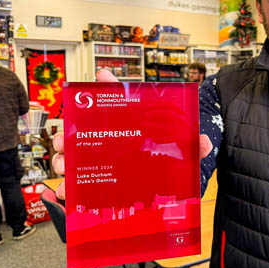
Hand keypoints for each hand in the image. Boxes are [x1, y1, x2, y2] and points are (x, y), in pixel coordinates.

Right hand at [50, 67, 212, 199]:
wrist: (166, 179)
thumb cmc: (167, 155)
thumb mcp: (180, 149)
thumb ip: (193, 145)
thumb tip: (206, 142)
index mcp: (128, 123)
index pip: (115, 98)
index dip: (109, 84)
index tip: (103, 76)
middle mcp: (108, 138)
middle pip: (81, 130)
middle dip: (69, 133)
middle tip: (67, 140)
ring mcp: (99, 159)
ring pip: (72, 156)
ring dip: (63, 159)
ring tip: (64, 166)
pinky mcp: (95, 181)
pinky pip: (76, 183)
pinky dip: (68, 187)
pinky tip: (67, 191)